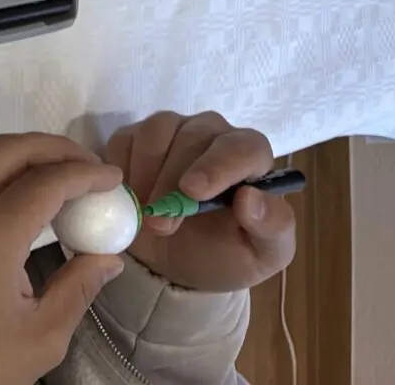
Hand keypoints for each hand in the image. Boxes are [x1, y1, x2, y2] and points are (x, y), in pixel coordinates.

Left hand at [0, 134, 124, 384]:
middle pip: (9, 150)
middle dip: (55, 148)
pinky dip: (4, 176)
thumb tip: (109, 256)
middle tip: (90, 166)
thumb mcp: (41, 337)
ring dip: (28, 158)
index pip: (46, 181)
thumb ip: (78, 287)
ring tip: (65, 179)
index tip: (114, 178)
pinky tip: (29, 200)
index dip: (86, 173)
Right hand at [102, 112, 295, 293]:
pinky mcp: (135, 136)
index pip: (243, 147)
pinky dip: (122, 170)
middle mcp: (212, 133)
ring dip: (146, 175)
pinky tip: (129, 198)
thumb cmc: (226, 254)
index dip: (218, 166)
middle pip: (194, 137)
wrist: (178, 264)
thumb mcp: (263, 254)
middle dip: (173, 182)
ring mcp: (172, 130)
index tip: (193, 192)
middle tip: (161, 225)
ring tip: (145, 214)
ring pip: (156, 132)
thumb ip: (272, 227)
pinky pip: (124, 140)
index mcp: (250, 156)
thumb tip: (251, 199)